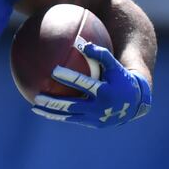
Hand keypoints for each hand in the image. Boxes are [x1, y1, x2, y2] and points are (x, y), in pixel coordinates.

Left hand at [31, 40, 152, 127]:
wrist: (134, 103)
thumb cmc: (121, 79)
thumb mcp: (115, 66)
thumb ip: (101, 54)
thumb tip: (82, 44)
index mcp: (105, 91)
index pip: (84, 83)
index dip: (69, 77)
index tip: (54, 70)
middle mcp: (98, 107)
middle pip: (72, 104)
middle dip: (54, 101)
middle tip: (38, 95)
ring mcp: (94, 118)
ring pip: (68, 115)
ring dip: (51, 111)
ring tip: (35, 106)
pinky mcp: (90, 123)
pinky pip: (70, 119)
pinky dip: (57, 116)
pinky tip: (43, 111)